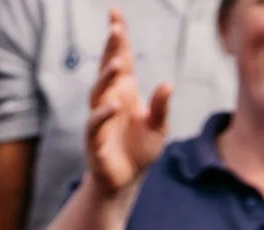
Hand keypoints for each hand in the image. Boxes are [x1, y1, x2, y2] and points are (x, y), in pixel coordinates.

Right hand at [82, 10, 170, 198]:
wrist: (127, 179)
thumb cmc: (141, 149)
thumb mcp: (159, 126)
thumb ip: (162, 107)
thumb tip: (169, 84)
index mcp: (125, 90)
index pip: (121, 58)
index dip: (118, 37)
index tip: (115, 14)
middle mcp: (110, 99)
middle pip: (108, 68)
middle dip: (111, 48)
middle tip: (115, 29)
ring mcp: (100, 117)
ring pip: (98, 91)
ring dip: (106, 76)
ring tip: (117, 63)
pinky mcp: (95, 139)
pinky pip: (96, 123)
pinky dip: (103, 114)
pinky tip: (112, 105)